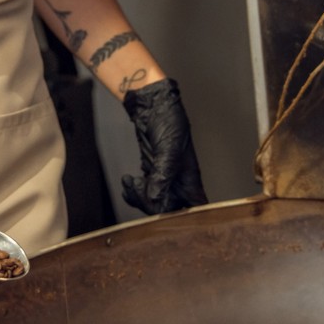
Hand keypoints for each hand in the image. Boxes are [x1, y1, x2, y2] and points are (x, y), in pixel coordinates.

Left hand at [119, 78, 206, 215]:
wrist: (151, 105)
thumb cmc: (168, 118)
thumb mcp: (168, 147)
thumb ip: (163, 174)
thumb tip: (156, 197)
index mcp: (191, 178)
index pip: (195, 208)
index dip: (186, 218)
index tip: (166, 216)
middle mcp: (179, 182)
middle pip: (169, 210)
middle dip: (150, 203)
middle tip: (138, 187)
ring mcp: (165, 178)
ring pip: (154, 203)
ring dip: (138, 198)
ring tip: (130, 183)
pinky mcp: (152, 173)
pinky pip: (144, 193)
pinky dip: (133, 192)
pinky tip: (128, 182)